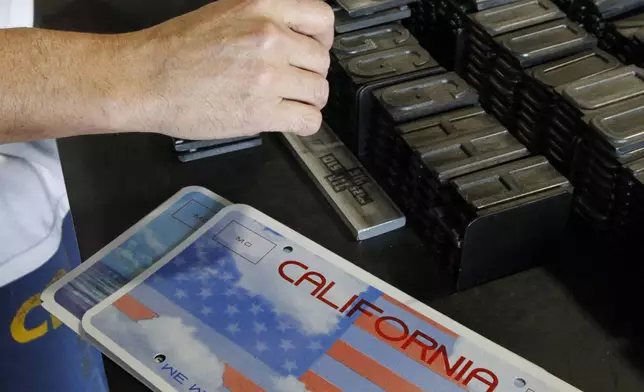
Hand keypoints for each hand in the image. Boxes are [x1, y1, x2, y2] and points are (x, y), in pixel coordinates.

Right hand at [124, 0, 333, 139]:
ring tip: (287, 102)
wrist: (145, 79)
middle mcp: (270, 37)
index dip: (322, 39)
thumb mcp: (226, 12)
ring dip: (308, 100)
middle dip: (310, 74)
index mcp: (262, 6)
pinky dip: (304, 123)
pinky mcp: (262, 110)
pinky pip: (309, 120)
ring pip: (319, 92)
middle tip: (291, 83)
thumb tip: (296, 39)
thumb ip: (265, 20)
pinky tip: (288, 119)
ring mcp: (268, 75)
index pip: (321, 19)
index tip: (313, 50)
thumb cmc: (176, 50)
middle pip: (322, 61)